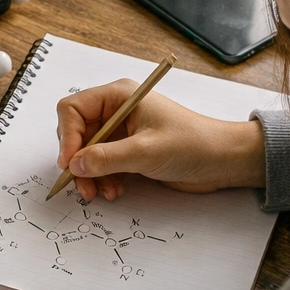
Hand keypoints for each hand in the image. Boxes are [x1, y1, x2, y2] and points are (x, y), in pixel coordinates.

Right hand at [55, 80, 265, 202]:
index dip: (67, 135)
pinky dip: (102, 179)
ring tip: (101, 193)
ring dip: (89, 175)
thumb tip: (74, 165)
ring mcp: (121, 132)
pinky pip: (100, 165)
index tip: (70, 162)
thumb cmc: (192, 144)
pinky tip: (114, 190)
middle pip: (76, 133)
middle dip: (77, 161)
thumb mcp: (145, 151)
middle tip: (82, 184)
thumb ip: (106, 158)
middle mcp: (115, 111)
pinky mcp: (127, 151)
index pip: (73, 109)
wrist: (222, 161)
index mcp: (118, 96)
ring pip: (86, 153)